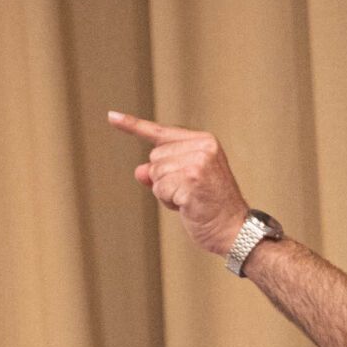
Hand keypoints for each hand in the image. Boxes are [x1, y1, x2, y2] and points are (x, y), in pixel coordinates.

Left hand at [108, 110, 250, 257]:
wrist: (235, 230)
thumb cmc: (213, 208)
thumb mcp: (187, 182)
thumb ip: (163, 171)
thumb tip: (140, 171)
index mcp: (204, 141)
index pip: (161, 133)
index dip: (134, 126)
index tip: (111, 117)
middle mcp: (202, 147)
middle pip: (155, 158)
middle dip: (164, 179)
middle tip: (190, 193)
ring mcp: (197, 163)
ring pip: (155, 175)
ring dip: (167, 193)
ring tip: (191, 200)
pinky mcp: (191, 180)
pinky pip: (160, 190)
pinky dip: (170, 202)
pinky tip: (190, 206)